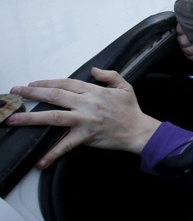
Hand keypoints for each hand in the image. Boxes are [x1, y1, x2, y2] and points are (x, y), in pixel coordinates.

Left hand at [6, 68, 160, 168]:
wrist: (139, 131)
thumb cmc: (132, 111)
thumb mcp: (125, 87)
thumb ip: (109, 75)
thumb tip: (94, 70)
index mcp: (95, 91)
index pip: (66, 83)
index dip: (48, 82)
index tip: (33, 84)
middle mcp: (87, 103)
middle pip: (55, 96)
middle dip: (33, 94)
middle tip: (16, 93)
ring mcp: (85, 120)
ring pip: (54, 117)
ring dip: (32, 118)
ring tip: (14, 120)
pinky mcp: (86, 136)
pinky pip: (66, 145)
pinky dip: (53, 153)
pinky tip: (41, 160)